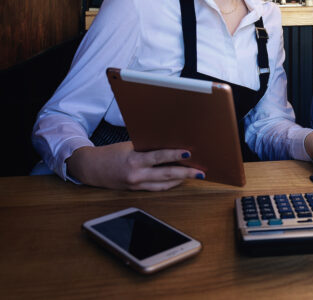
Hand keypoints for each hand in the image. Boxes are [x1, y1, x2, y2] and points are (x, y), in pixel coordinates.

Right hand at [66, 142, 202, 190]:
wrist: (91, 168)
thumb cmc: (111, 153)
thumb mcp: (129, 145)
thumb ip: (147, 147)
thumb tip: (170, 144)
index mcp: (133, 160)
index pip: (159, 157)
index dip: (175, 155)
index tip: (189, 153)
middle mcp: (136, 175)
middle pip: (166, 175)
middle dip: (186, 173)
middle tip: (201, 172)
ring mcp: (136, 185)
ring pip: (164, 184)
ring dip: (180, 180)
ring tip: (194, 175)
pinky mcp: (136, 190)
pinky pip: (157, 189)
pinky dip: (169, 184)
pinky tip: (179, 180)